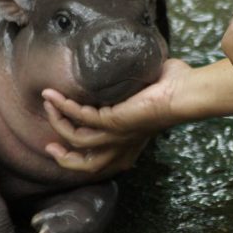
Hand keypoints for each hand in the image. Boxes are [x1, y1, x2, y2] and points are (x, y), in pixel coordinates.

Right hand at [42, 58, 192, 171]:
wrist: (185, 92)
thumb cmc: (174, 88)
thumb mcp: (146, 93)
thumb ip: (131, 87)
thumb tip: (123, 66)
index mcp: (131, 142)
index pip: (102, 162)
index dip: (79, 160)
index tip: (62, 147)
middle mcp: (123, 144)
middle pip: (86, 165)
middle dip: (64, 157)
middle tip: (48, 145)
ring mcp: (117, 135)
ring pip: (77, 140)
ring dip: (58, 122)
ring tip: (48, 103)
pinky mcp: (113, 122)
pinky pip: (80, 117)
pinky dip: (63, 106)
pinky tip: (53, 95)